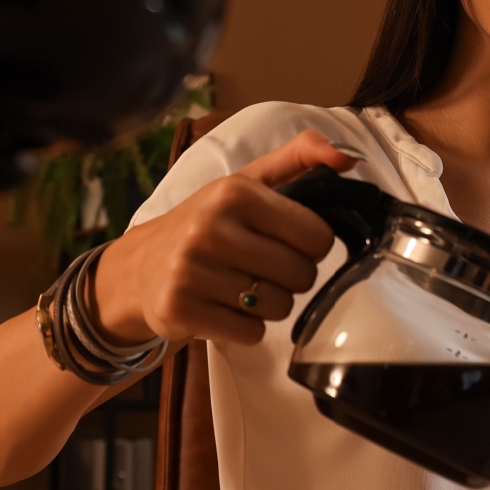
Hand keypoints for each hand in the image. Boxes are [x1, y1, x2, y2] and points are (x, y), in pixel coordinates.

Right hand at [93, 129, 358, 346]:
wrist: (140, 268)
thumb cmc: (209, 222)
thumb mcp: (249, 181)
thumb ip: (301, 157)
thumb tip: (349, 156)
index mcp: (234, 192)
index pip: (318, 235)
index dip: (312, 245)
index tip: (289, 242)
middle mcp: (210, 228)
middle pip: (302, 275)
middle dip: (293, 277)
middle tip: (264, 267)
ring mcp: (191, 271)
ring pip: (281, 307)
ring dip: (272, 304)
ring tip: (243, 286)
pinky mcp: (180, 310)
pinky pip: (252, 333)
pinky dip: (247, 327)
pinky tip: (225, 308)